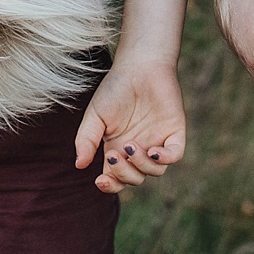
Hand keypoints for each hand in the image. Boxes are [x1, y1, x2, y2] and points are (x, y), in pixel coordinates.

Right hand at [74, 0, 187, 193]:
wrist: (139, 67)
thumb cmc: (115, 89)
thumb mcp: (95, 115)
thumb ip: (86, 140)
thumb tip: (79, 165)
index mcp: (118, 149)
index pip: (115, 179)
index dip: (109, 186)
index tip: (100, 181)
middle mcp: (138, 151)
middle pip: (134, 179)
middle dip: (123, 173)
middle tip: (114, 154)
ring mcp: (157, 143)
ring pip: (154, 172)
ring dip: (141, 165)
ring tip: (130, 145)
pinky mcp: (174, 134)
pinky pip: (173, 156)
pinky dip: (164, 159)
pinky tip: (153, 151)